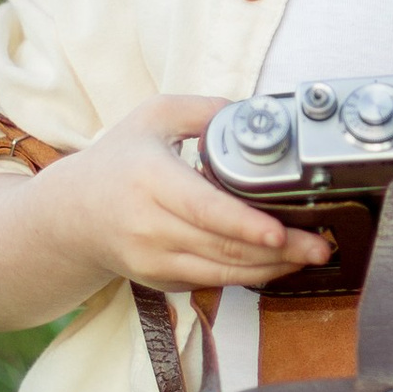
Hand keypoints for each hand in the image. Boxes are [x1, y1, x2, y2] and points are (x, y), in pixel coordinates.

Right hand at [0, 94, 331, 331]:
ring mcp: (153, 260)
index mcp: (149, 180)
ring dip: (272, 268)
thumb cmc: (116, 162)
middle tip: (322, 244)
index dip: (245, 225)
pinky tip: (278, 262)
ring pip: (223, 273)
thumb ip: (202, 109)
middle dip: (280, 251)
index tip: (279, 231)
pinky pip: (213, 282)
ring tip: (310, 255)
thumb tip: (252, 111)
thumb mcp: (151, 117)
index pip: (204, 209)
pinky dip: (249, 275)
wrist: (69, 217)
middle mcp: (148, 226)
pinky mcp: (160, 280)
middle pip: (223, 247)